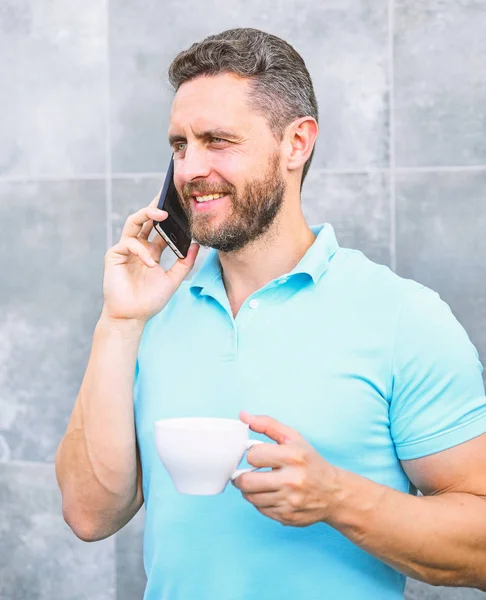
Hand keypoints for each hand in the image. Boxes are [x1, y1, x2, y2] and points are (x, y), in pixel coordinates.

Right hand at [102, 193, 198, 322]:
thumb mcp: (173, 280)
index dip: (169, 217)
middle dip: (156, 207)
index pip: (160, 229)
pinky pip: (129, 244)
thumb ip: (185, 262)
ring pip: (134, 223)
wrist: (132, 316)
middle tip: (169, 197)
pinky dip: (141, 251)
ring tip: (161, 214)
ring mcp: (125, 250)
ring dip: (146, 215)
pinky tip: (151, 263)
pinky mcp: (114, 255)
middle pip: (145, 219)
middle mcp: (138, 247)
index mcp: (151, 251)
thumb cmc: (150, 300)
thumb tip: (196, 244)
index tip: (180, 205)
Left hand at [232, 411, 340, 526]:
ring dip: (250, 490)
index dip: (252, 455)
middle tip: (247, 474)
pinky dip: (261, 502)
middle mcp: (292, 480)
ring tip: (259, 483)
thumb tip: (243, 416)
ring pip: (251, 497)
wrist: (333, 492)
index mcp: (293, 456)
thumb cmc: (309, 461)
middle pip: (247, 481)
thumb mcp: (293, 438)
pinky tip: (270, 494)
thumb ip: (267, 424)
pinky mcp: (287, 517)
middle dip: (242, 477)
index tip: (258, 456)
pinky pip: (260, 509)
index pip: (253, 455)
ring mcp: (289, 501)